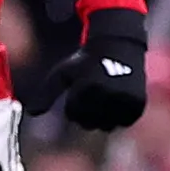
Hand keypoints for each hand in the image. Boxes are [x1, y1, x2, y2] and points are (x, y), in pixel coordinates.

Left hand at [26, 8, 149, 129]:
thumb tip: (31, 113)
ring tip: (105, 97)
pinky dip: (120, 116)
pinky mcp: (138, 103)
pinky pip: (124, 122)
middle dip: (87, 113)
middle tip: (93, 94)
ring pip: (107, 126)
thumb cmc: (86, 60)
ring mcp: (124, 100)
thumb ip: (46, 93)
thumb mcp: (63, 73)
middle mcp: (106, 95)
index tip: (81, 87)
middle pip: (89, 123)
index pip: (73, 114)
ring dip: (104, 117)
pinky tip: (118, 100)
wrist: (118, 44)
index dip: (74, 102)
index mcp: (86, 87)